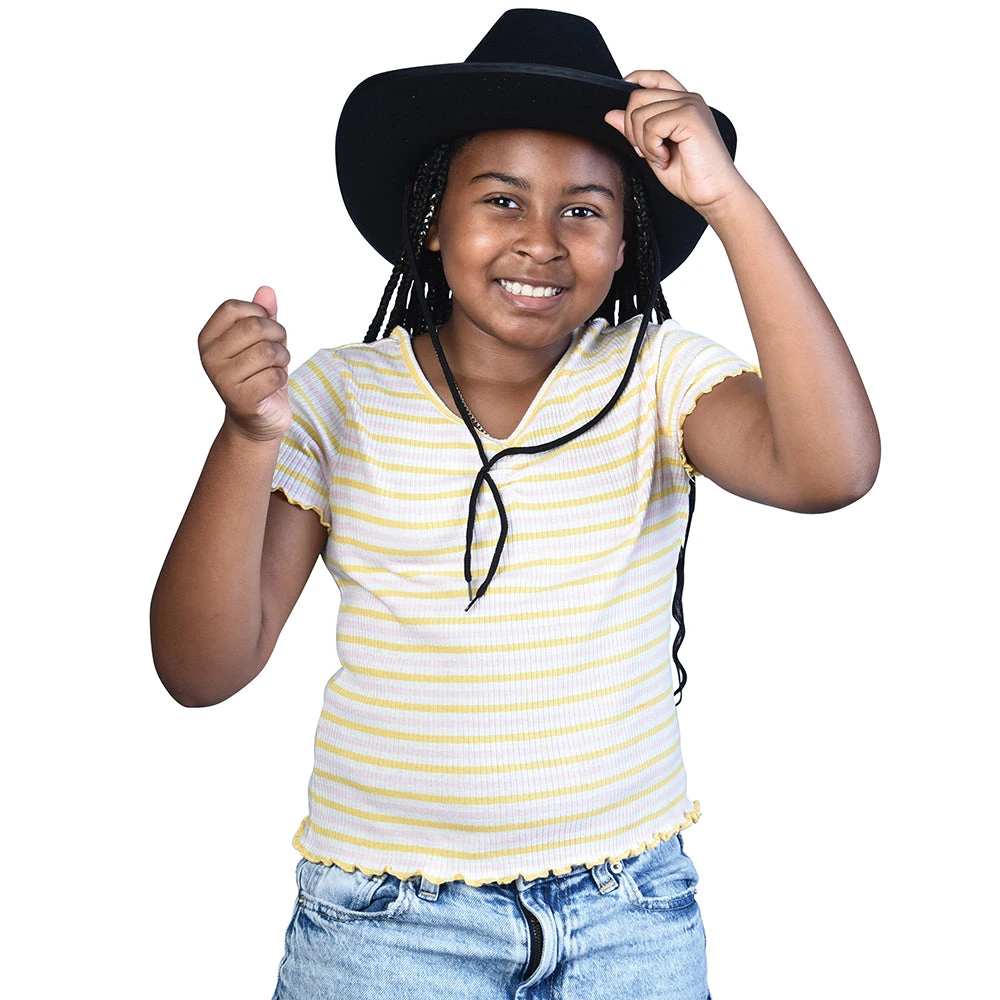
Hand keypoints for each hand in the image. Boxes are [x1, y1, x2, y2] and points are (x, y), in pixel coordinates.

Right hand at [198, 286, 290, 442]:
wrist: (257, 420)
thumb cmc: (259, 374)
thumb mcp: (262, 340)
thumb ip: (263, 315)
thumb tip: (266, 290)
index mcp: (208, 338)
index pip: (232, 307)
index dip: (259, 313)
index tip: (266, 327)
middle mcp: (209, 357)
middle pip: (254, 327)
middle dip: (277, 334)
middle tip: (278, 348)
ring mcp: (222, 379)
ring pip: (268, 351)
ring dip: (282, 358)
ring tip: (276, 367)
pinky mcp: (240, 399)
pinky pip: (274, 376)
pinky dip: (281, 378)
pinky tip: (272, 386)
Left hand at [605, 70, 747, 216]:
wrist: (714, 194)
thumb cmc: (691, 176)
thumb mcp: (653, 152)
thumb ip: (635, 131)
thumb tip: (611, 114)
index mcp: (681, 104)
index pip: (656, 77)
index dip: (636, 80)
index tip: (622, 99)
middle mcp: (687, 99)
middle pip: (638, 97)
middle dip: (632, 129)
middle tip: (647, 152)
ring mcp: (689, 105)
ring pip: (640, 113)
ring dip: (643, 143)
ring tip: (660, 158)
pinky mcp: (690, 116)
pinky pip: (651, 125)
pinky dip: (652, 147)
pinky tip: (665, 158)